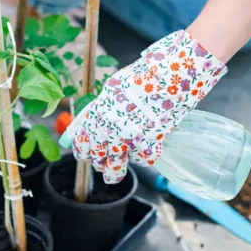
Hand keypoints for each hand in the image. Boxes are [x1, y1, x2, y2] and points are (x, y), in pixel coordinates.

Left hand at [60, 30, 226, 183]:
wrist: (168, 75)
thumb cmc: (143, 76)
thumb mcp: (113, 88)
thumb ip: (100, 108)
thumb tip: (88, 125)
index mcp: (98, 111)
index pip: (82, 139)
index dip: (82, 149)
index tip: (83, 154)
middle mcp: (108, 126)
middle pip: (97, 156)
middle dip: (98, 162)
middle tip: (102, 165)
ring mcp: (127, 137)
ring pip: (115, 165)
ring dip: (114, 172)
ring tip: (113, 175)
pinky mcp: (147, 143)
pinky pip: (142, 159)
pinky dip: (143, 156)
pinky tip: (145, 148)